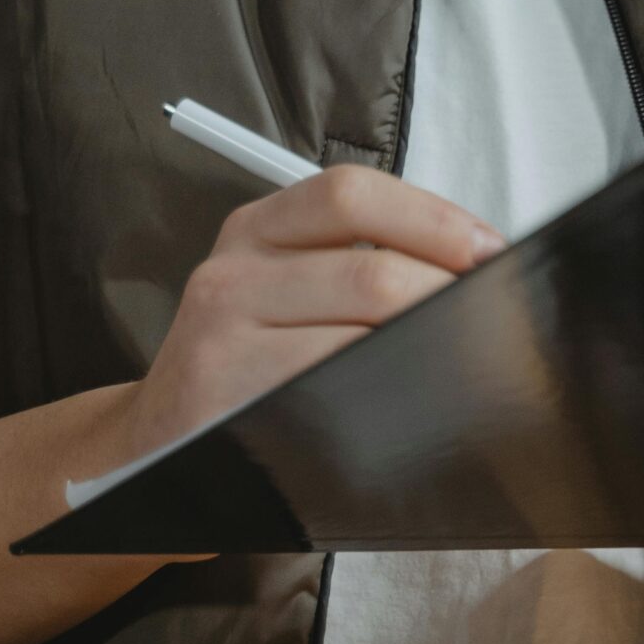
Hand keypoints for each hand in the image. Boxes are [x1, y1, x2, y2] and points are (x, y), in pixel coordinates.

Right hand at [119, 164, 506, 475]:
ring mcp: (220, 339)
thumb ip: (358, 263)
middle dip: (446, 298)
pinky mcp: (223, 404)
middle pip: (368, 271)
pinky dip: (387, 401)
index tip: (490, 251)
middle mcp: (232, 272)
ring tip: (467, 365)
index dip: (433, 218)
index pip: (352, 194)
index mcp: (257, 228)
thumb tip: (474, 264)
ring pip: (357, 337)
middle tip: (493, 322)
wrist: (150, 449)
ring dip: (429, 353)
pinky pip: (329, 398)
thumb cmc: (246, 365)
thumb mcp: (281, 291)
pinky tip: (412, 408)